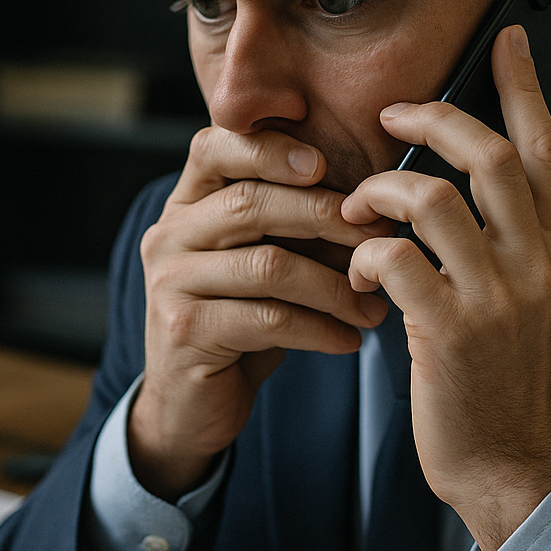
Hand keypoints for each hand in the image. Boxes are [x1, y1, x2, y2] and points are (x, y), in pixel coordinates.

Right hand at [130, 127, 391, 500]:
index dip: (268, 146)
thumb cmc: (239, 321)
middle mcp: (169, 235)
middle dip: (326, 217)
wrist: (190, 404)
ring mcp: (170, 283)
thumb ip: (291, 226)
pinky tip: (349, 339)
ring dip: (334, 286)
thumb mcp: (259, 262)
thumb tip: (374, 202)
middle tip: (381, 240)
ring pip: (267, 265)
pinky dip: (320, 329)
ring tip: (373, 306)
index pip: (215, 147)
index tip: (324, 162)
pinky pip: (268, 319)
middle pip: (252, 203)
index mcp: (186, 205)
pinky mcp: (185, 331)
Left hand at [342, 25, 550, 550]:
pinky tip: (357, 274)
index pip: (547, 149)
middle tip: (392, 113)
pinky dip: (363, 255)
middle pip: (491, 155)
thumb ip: (516, 242)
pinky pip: (393, 258)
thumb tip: (472, 180)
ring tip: (358, 209)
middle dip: (433, 118)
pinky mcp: (450, 331)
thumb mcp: (536, 301)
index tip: (503, 39)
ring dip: (380, 191)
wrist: (510, 463)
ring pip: (431, 197)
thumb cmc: (506, 378)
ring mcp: (498, 297)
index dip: (523, 88)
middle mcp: (541, 264)